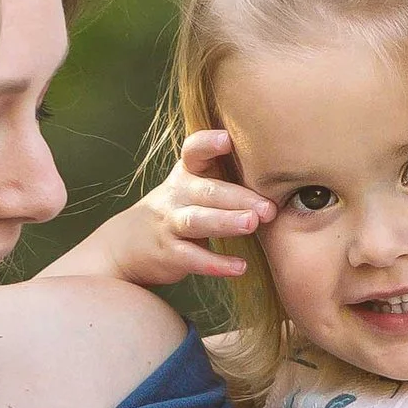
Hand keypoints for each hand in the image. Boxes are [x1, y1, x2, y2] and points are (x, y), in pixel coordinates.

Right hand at [89, 130, 276, 289]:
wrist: (126, 244)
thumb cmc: (178, 209)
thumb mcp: (192, 186)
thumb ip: (225, 178)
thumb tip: (282, 174)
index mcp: (187, 173)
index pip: (193, 151)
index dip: (208, 144)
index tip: (227, 139)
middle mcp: (176, 194)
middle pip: (207, 191)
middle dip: (239, 197)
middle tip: (268, 207)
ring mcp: (169, 224)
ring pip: (196, 221)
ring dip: (225, 222)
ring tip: (251, 224)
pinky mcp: (168, 253)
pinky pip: (192, 258)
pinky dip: (216, 263)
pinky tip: (239, 267)